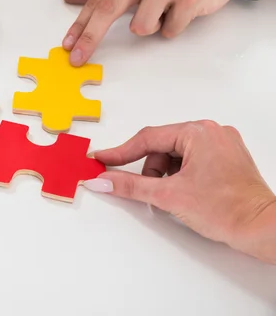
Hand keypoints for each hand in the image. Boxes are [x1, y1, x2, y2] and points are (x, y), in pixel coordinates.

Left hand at [61, 0, 256, 65]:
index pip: (97, 0)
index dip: (80, 25)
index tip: (68, 45)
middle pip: (109, 9)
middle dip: (91, 38)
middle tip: (78, 58)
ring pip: (141, 27)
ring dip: (150, 28)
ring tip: (163, 12)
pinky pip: (169, 31)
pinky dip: (173, 28)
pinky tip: (181, 11)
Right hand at [82, 120, 275, 262]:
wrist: (262, 228)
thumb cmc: (228, 209)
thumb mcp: (168, 195)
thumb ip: (130, 184)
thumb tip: (104, 180)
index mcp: (198, 132)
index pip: (146, 139)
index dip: (119, 152)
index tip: (101, 159)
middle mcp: (211, 132)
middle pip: (161, 147)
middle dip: (151, 171)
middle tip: (153, 192)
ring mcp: (221, 144)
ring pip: (176, 155)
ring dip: (167, 175)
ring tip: (178, 196)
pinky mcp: (226, 158)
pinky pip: (191, 159)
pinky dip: (182, 175)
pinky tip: (188, 193)